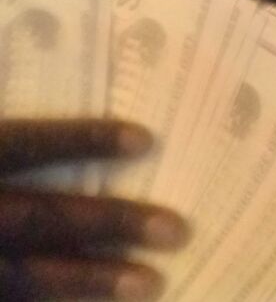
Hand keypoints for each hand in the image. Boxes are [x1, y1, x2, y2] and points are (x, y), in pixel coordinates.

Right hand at [0, 119, 188, 300]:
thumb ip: (15, 135)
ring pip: (29, 278)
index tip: (145, 140)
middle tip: (176, 230)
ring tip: (151, 283)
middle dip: (112, 222)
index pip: (31, 146)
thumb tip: (47, 77)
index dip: (85, 140)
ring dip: (93, 282)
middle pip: (42, 219)